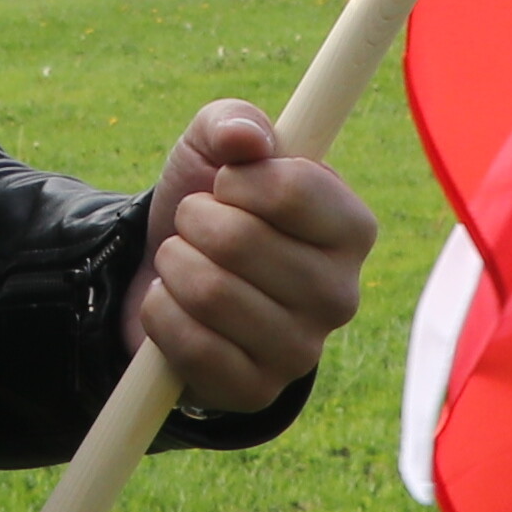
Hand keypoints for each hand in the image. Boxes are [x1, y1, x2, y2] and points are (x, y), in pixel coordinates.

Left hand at [133, 100, 373, 413]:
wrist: (162, 277)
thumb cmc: (206, 205)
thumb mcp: (212, 147)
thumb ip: (233, 121)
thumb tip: (247, 138)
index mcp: (350, 228)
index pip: (296, 189)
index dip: (239, 180)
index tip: (225, 184)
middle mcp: (341, 294)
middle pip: (242, 241)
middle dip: (193, 222)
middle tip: (195, 227)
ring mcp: (302, 350)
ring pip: (210, 292)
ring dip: (174, 265)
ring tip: (181, 263)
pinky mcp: (256, 390)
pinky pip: (190, 343)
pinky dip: (160, 313)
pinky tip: (173, 307)